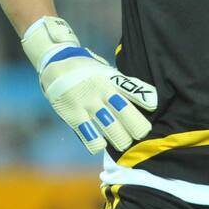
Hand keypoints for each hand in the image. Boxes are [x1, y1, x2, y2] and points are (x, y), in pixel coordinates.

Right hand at [22, 17, 156, 153]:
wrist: (56, 64)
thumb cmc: (88, 71)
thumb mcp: (107, 73)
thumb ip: (126, 86)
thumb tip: (152, 100)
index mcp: (111, 81)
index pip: (132, 92)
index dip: (144, 103)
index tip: (152, 113)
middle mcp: (100, 92)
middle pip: (123, 113)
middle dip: (135, 128)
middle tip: (140, 135)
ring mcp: (86, 104)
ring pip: (108, 126)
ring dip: (119, 137)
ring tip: (124, 144)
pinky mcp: (72, 115)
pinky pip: (87, 134)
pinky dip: (96, 142)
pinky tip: (101, 144)